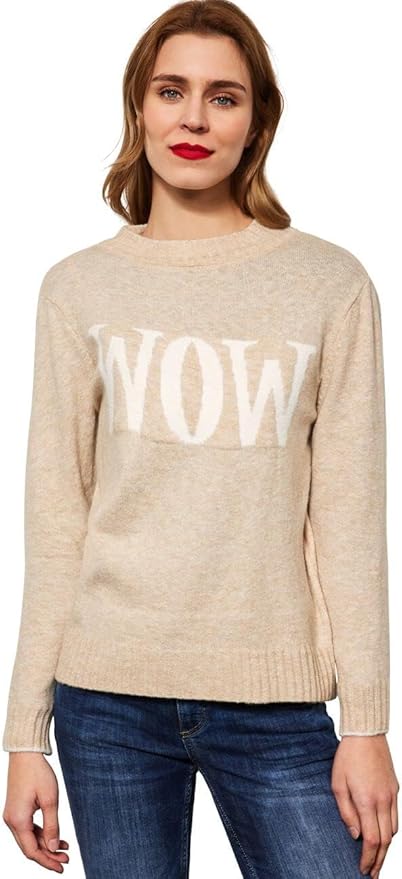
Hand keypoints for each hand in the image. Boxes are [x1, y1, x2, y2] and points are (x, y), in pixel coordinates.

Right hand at [3, 752, 69, 872]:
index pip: (32, 851)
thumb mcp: (50, 799)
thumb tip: (54, 847)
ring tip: (65, 848)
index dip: (47, 861)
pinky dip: (40, 834)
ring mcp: (12, 816)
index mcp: (18, 820)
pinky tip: (55, 835)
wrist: (25, 754)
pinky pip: (28, 829)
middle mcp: (11, 821)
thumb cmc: (38, 773)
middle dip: (48, 855)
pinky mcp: (17, 810)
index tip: (62, 866)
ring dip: (45, 845)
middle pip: (29, 848)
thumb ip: (52, 825)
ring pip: (29, 839)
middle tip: (66, 859)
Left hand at [331, 734, 398, 877]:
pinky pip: (396, 816)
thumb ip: (346, 812)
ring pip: (394, 830)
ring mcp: (392, 795)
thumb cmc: (347, 757)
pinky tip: (383, 834)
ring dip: (386, 847)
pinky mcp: (395, 788)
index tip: (362, 869)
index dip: (368, 858)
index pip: (372, 839)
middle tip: (372, 873)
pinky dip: (391, 830)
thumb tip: (355, 835)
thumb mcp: (337, 784)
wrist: (366, 734)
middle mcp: (383, 801)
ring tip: (377, 858)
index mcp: (367, 801)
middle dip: (379, 859)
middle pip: (386, 840)